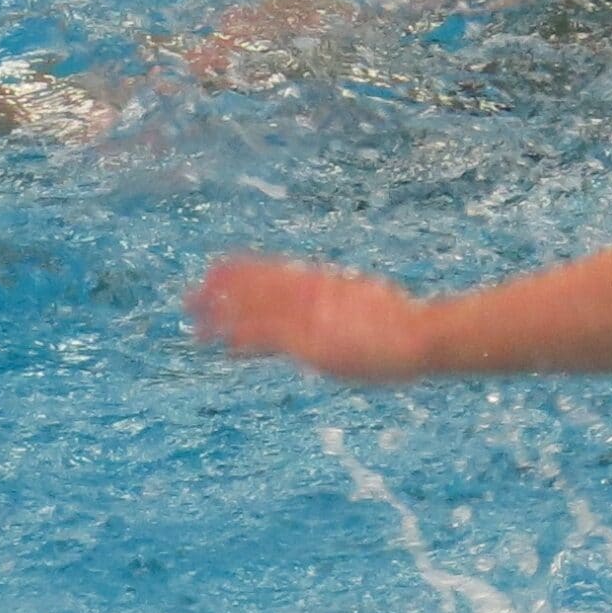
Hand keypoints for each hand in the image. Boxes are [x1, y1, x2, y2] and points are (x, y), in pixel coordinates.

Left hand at [187, 255, 430, 381]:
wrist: (423, 337)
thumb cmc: (407, 328)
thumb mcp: (370, 304)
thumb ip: (344, 301)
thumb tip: (331, 301)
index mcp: (324, 285)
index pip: (274, 275)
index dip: (243, 273)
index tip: (217, 270)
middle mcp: (312, 296)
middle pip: (257, 289)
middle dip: (221, 292)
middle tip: (188, 297)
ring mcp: (311, 318)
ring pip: (256, 310)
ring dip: (222, 313)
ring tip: (191, 314)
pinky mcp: (312, 343)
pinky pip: (270, 339)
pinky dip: (244, 338)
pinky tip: (222, 342)